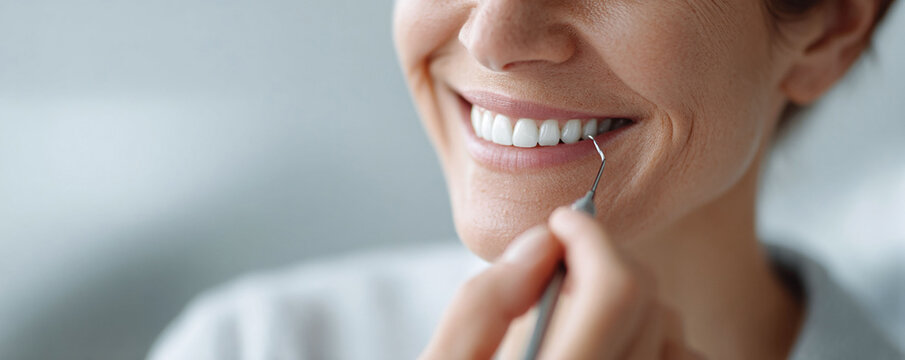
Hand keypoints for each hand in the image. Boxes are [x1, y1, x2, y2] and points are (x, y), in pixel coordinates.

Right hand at [420, 207, 702, 359]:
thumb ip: (483, 305)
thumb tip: (544, 242)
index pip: (615, 295)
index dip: (591, 240)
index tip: (561, 225)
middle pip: (650, 308)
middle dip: (607, 269)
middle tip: (559, 276)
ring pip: (675, 340)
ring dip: (635, 312)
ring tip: (579, 328)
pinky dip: (654, 348)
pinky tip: (609, 355)